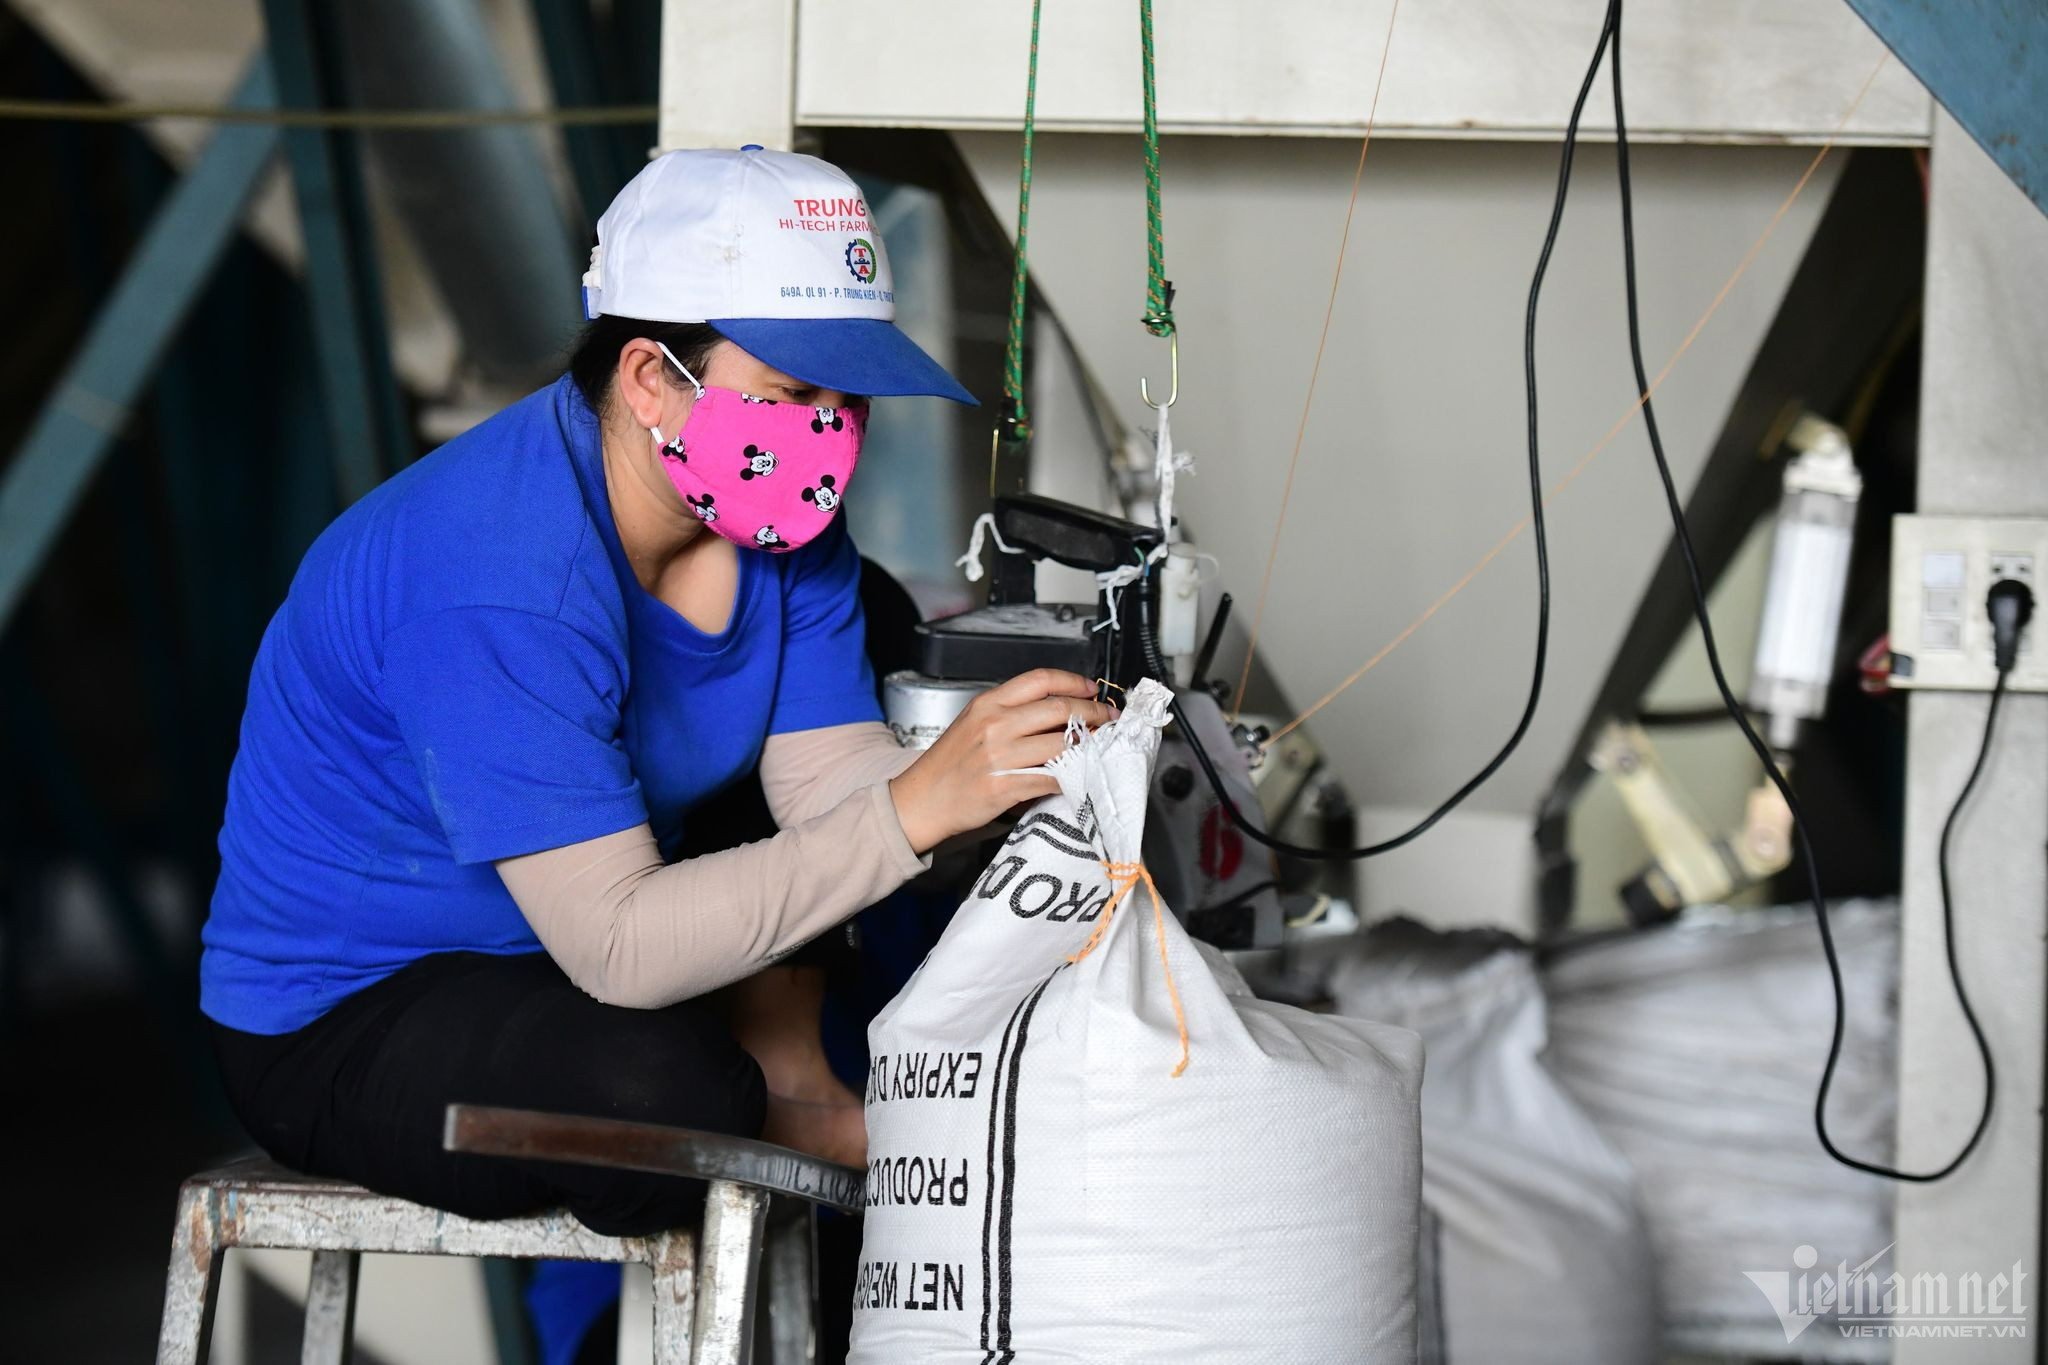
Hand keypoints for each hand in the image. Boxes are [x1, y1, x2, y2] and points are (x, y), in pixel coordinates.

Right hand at [888, 669, 1117, 854]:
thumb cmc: (948, 764)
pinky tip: (1080, 774)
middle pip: (1059, 708)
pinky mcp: (1005, 786)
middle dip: (1093, 713)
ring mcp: (1000, 756)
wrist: (921, 800)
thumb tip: (1058, 711)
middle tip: (1108, 719)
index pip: (1041, 679)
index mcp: (988, 703)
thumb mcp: (973, 723)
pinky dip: (1072, 776)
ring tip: (1099, 747)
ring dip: (1089, 745)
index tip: (1092, 690)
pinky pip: (1052, 778)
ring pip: (1062, 744)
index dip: (1074, 682)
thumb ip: (1010, 713)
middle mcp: (995, 724)